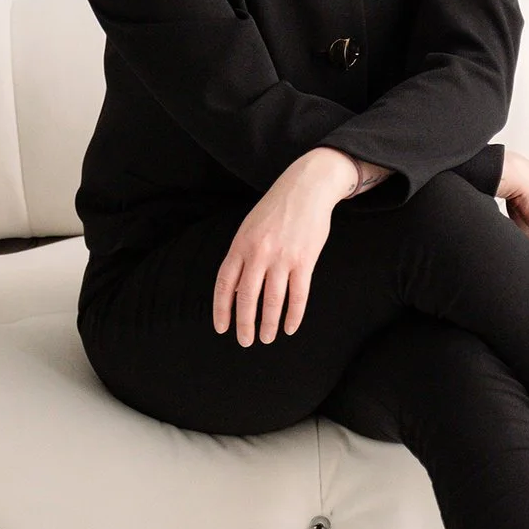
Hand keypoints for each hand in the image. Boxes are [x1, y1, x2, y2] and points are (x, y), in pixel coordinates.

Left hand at [213, 146, 375, 344]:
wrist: (306, 187)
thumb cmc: (276, 208)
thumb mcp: (249, 227)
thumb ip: (242, 256)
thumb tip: (238, 289)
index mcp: (240, 244)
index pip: (225, 284)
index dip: (222, 309)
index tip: (222, 327)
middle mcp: (258, 253)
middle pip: (246, 297)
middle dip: (244, 324)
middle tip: (245, 341)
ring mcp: (282, 257)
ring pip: (272, 300)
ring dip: (268, 324)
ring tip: (267, 338)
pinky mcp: (304, 260)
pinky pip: (298, 295)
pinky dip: (294, 315)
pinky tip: (289, 327)